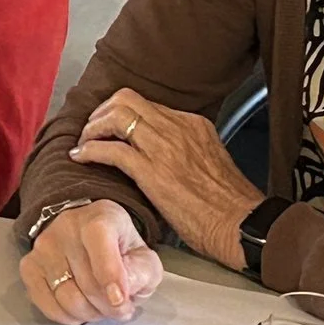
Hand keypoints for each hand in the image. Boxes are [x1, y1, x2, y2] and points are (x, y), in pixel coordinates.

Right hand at [20, 200, 164, 324]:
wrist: (85, 236)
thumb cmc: (119, 248)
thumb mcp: (143, 257)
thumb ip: (142, 274)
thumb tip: (121, 293)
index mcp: (99, 218)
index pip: (99, 241)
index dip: (110, 273)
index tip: (120, 300)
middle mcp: (65, 227)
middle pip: (86, 281)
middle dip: (108, 307)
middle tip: (119, 309)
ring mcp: (42, 246)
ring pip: (66, 297)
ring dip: (89, 314)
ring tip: (100, 308)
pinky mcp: (28, 266)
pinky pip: (47, 304)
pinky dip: (67, 316)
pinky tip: (79, 309)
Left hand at [68, 89, 266, 269]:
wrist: (242, 225)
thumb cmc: (229, 204)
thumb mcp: (209, 161)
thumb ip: (184, 150)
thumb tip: (161, 155)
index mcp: (192, 124)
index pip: (146, 104)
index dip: (120, 112)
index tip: (109, 125)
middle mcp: (177, 128)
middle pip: (125, 99)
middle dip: (101, 112)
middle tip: (92, 131)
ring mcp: (164, 147)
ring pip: (115, 116)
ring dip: (92, 128)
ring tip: (85, 143)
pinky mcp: (152, 171)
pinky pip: (111, 149)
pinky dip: (90, 150)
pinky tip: (82, 157)